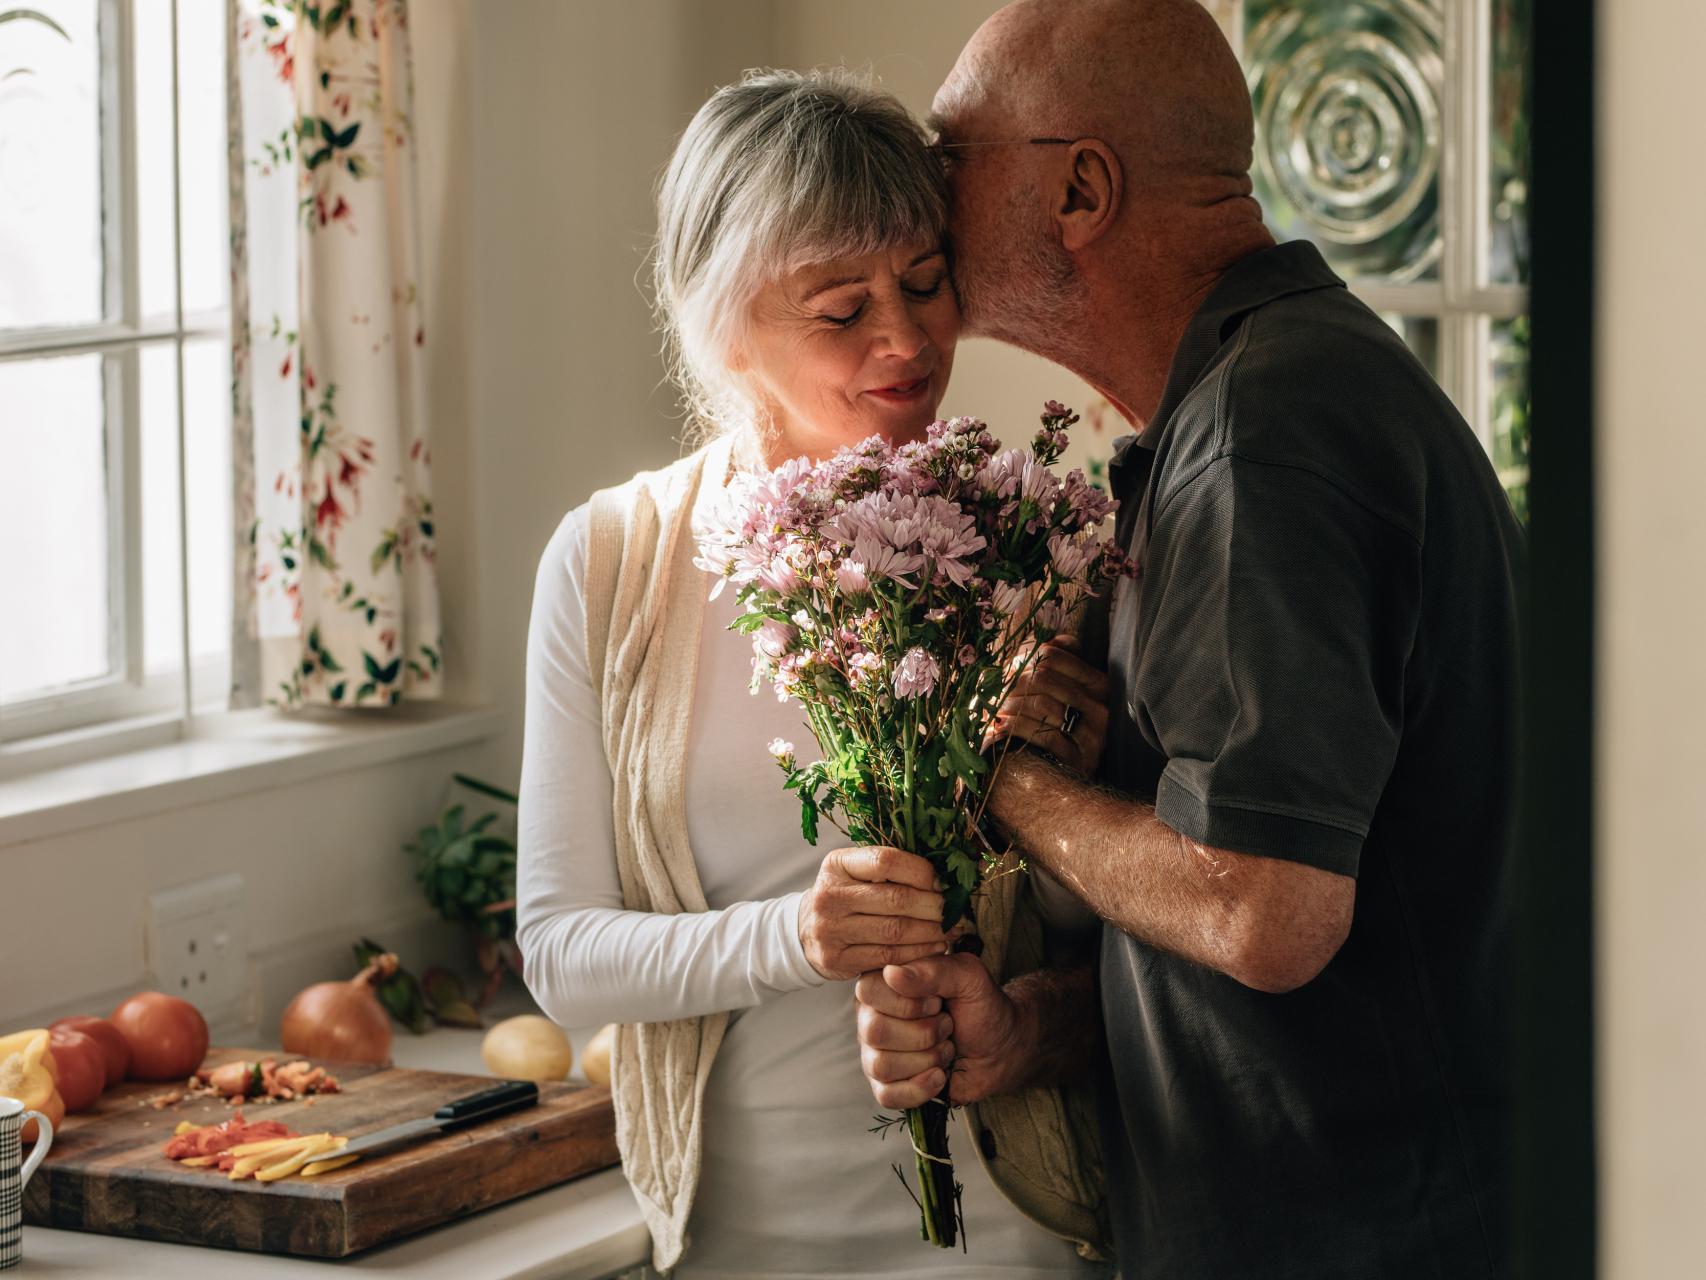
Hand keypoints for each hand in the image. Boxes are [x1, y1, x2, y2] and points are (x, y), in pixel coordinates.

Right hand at [797, 846, 951, 981]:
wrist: (805, 931)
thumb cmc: (845, 896)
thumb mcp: (855, 872)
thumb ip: (890, 869)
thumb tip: (944, 874)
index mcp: (837, 864)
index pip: (886, 861)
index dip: (922, 872)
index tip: (943, 883)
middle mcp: (829, 895)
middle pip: (895, 899)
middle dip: (934, 906)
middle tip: (955, 911)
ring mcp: (830, 929)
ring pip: (895, 931)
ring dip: (931, 932)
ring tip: (951, 930)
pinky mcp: (836, 959)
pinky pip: (888, 957)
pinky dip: (918, 953)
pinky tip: (934, 948)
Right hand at [854, 953, 1031, 1107]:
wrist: (1000, 1050)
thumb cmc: (981, 1007)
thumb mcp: (969, 977)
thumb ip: (934, 970)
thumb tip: (891, 973)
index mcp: (884, 982)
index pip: (870, 992)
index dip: (910, 1003)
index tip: (938, 1002)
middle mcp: (871, 1016)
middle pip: (875, 1032)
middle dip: (924, 1034)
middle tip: (946, 1026)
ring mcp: (875, 1052)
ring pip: (881, 1066)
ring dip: (927, 1060)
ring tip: (945, 1048)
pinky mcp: (887, 1085)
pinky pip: (886, 1096)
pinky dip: (920, 1089)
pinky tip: (940, 1076)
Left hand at [986, 636, 1109, 774]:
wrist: (1062, 777)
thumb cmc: (1056, 724)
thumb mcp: (1064, 689)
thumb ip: (1062, 659)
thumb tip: (1062, 640)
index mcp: (1098, 684)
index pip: (1052, 656)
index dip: (1023, 660)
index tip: (1009, 672)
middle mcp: (1101, 707)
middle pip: (1042, 678)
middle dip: (1013, 684)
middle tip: (996, 694)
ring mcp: (1093, 735)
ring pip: (1040, 705)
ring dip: (1010, 707)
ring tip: (997, 712)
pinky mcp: (1079, 760)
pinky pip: (1041, 735)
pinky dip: (1015, 730)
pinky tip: (1000, 729)